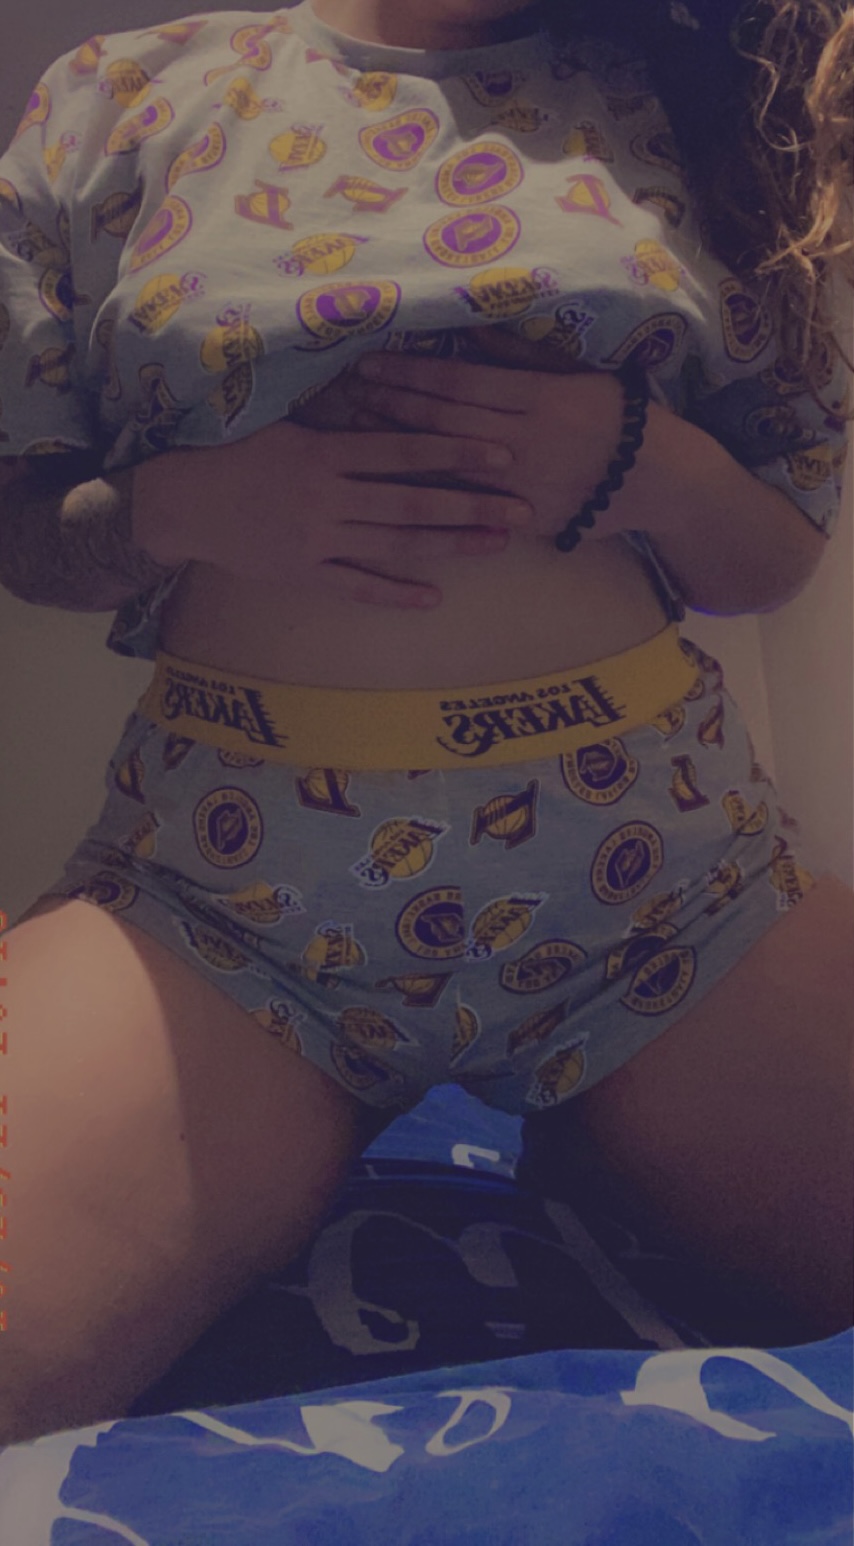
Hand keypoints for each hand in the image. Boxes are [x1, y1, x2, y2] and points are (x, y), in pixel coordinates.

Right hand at [136, 414, 534, 610]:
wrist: (182, 503)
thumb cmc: (236, 453)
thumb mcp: (284, 420)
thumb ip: (336, 413)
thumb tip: (385, 383)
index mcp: (326, 452)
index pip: (404, 450)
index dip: (456, 451)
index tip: (502, 452)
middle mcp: (328, 498)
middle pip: (413, 502)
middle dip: (472, 505)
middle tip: (522, 509)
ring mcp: (317, 540)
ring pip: (395, 545)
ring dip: (450, 546)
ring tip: (496, 544)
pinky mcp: (303, 574)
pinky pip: (357, 587)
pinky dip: (394, 593)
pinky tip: (433, 597)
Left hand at [348, 326, 630, 543]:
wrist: (660, 479)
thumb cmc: (614, 414)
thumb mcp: (575, 373)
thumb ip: (520, 356)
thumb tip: (467, 333)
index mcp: (538, 398)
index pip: (460, 382)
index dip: (412, 372)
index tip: (372, 361)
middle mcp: (526, 440)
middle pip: (445, 420)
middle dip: (393, 403)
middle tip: (349, 390)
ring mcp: (524, 484)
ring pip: (450, 464)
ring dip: (400, 446)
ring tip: (359, 427)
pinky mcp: (528, 520)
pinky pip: (473, 505)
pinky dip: (432, 491)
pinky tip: (397, 479)